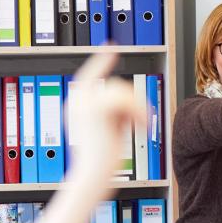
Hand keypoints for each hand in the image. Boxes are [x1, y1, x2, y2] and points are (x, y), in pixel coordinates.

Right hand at [65, 52, 145, 188]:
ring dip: (139, 108)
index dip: (101, 60)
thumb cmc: (103, 160)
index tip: (111, 47)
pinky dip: (139, 112)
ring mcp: (84, 105)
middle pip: (115, 85)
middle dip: (134, 101)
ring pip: (122, 91)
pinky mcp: (95, 110)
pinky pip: (125, 99)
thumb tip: (130, 100)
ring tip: (143, 124)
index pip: (89, 75)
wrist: (94, 175)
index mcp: (78, 106)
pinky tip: (142, 126)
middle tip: (144, 119)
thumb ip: (115, 113)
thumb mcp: (110, 130)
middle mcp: (77, 102)